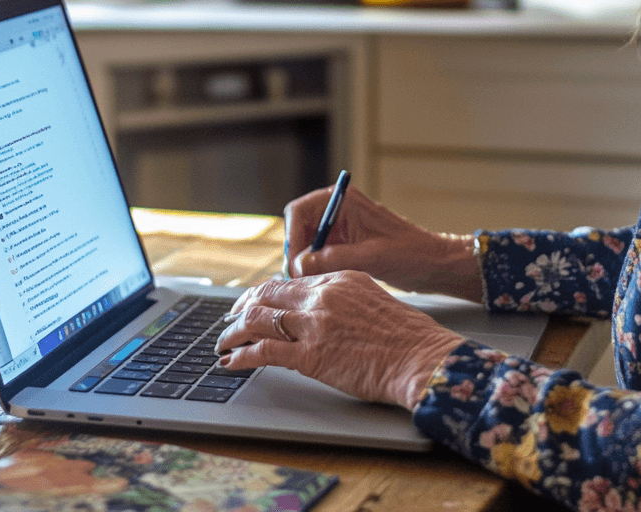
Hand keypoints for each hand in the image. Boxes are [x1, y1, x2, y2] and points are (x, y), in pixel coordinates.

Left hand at [213, 271, 463, 407]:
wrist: (418, 357)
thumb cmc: (406, 335)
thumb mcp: (373, 300)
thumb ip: (345, 298)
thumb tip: (324, 309)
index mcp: (339, 278)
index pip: (291, 280)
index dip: (266, 292)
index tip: (256, 301)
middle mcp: (322, 296)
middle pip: (268, 294)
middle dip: (243, 306)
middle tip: (231, 318)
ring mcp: (314, 324)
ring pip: (259, 320)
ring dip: (233, 331)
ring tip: (222, 342)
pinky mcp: (310, 356)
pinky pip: (263, 352)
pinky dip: (241, 356)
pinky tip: (230, 361)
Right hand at [284, 185, 481, 300]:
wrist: (433, 264)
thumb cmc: (409, 254)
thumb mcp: (369, 258)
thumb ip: (332, 260)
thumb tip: (298, 266)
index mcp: (344, 201)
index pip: (299, 211)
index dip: (292, 238)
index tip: (294, 265)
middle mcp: (338, 209)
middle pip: (299, 227)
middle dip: (297, 253)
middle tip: (299, 280)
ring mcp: (341, 227)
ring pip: (307, 243)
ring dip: (305, 263)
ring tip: (311, 285)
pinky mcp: (345, 243)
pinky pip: (319, 254)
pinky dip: (316, 268)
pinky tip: (322, 284)